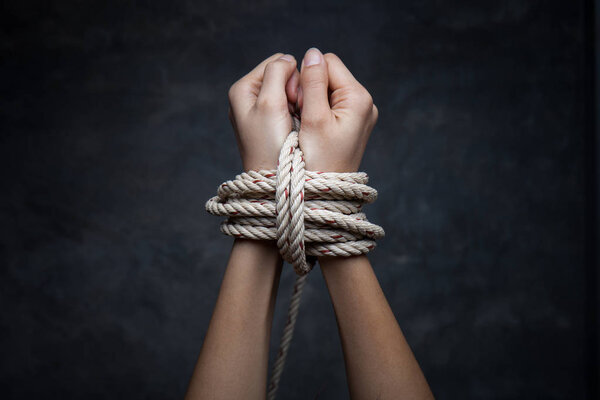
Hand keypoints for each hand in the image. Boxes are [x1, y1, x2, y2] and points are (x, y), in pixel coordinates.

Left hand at [227, 53, 299, 170]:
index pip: (277, 62)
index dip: (292, 76)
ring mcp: (259, 114)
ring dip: (298, 104)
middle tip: (296, 113)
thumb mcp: (270, 103)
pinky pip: (290, 110)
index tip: (294, 101)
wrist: (273, 182)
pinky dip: (298, 115)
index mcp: (242, 89)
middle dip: (295, 91)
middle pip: (283, 77)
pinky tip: (298, 129)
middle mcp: (247, 99)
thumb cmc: (269, 145)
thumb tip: (288, 58)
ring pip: (289, 94)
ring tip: (297, 123)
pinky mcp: (270, 127)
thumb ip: (277, 73)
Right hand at [297, 48, 377, 171]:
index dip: (307, 77)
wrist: (327, 194)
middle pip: (328, 75)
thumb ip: (312, 83)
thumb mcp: (312, 119)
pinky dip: (317, 113)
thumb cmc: (318, 160)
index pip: (327, 62)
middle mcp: (364, 103)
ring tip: (306, 126)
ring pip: (327, 91)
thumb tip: (311, 52)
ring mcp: (360, 115)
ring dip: (311, 102)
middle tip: (302, 117)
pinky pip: (331, 106)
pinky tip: (312, 130)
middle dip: (310, 90)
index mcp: (358, 98)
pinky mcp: (352, 125)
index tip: (299, 104)